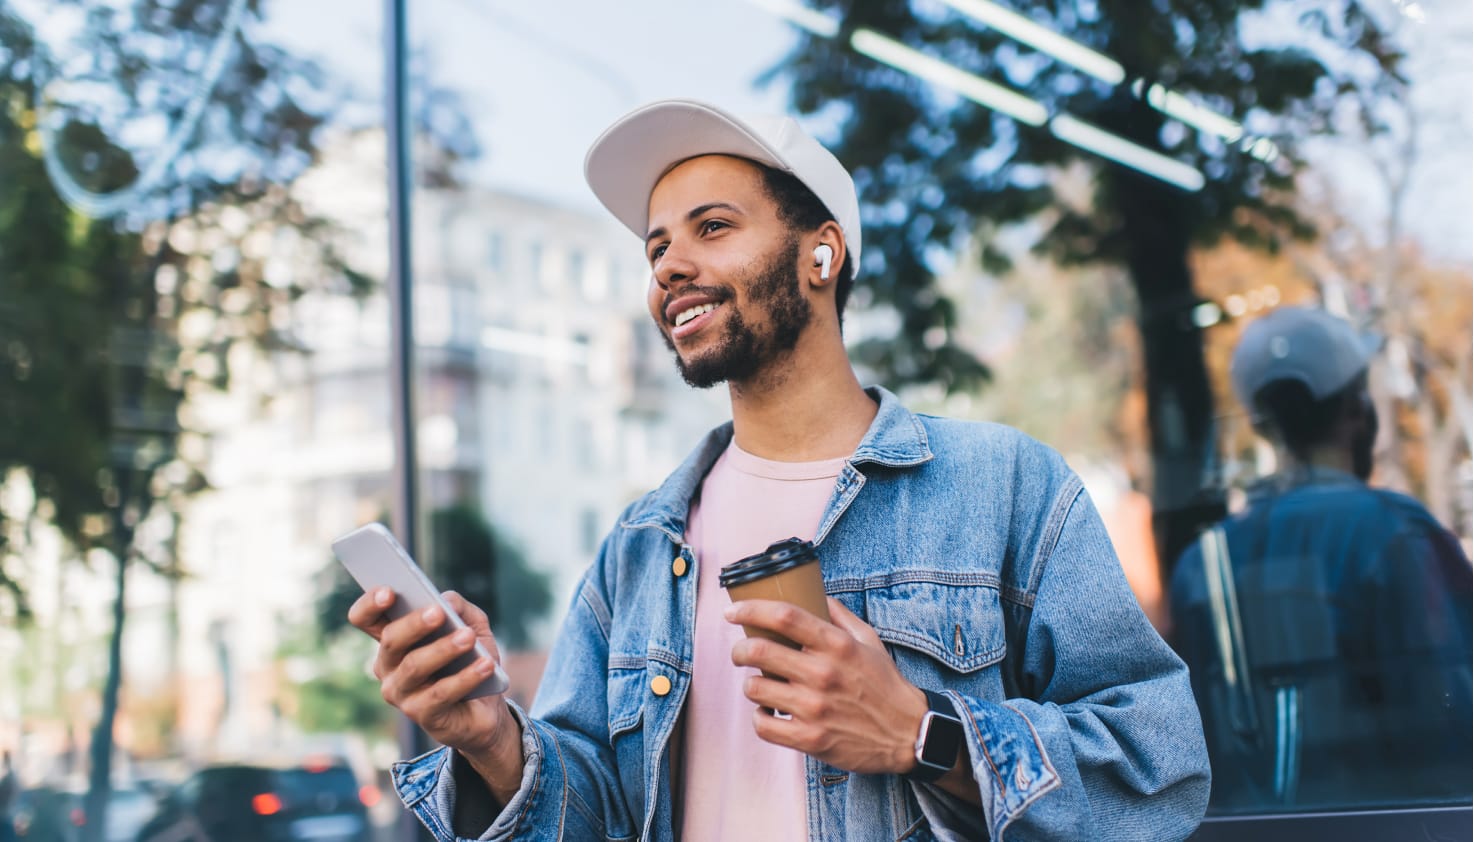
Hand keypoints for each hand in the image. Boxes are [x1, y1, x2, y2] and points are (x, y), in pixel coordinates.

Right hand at [348, 589, 523, 801]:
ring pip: (414, 666)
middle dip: (415, 624)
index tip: (389, 591)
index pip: (366, 618)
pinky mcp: (420, 714)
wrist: (486, 708)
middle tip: (438, 612)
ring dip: (443, 650)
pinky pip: (440, 694)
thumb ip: (460, 607)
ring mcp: (400, 693)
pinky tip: (485, 665)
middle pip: (391, 640)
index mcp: (393, 639)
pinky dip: (465, 678)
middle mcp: (387, 666)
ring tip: (468, 638)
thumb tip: (446, 600)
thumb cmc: (471, 659)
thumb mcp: (472, 626)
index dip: (371, 604)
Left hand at [725, 596, 928, 775]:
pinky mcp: (810, 739)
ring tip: (760, 684)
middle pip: (759, 651)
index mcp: (837, 645)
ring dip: (750, 684)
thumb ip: (840, 615)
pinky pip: (763, 725)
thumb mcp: (869, 640)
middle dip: (740, 649)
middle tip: (741, 651)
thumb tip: (815, 594)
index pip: (784, 616)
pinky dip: (759, 717)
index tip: (732, 612)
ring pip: (755, 688)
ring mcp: (814, 709)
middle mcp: (823, 674)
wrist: (907, 734)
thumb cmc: (885, 684)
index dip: (750, 610)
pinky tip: (768, 711)